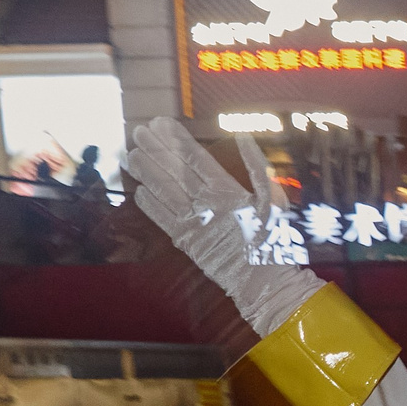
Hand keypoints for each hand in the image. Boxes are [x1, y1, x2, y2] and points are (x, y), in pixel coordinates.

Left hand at [123, 116, 322, 334]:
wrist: (264, 282)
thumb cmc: (273, 241)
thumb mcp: (274, 201)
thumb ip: (258, 168)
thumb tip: (245, 139)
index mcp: (227, 192)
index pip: (195, 158)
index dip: (175, 140)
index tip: (161, 123)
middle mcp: (206, 205)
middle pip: (174, 171)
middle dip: (155, 150)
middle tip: (138, 132)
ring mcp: (193, 223)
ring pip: (164, 192)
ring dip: (146, 172)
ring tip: (131, 155)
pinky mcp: (186, 242)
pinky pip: (162, 220)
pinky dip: (150, 205)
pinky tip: (140, 191)